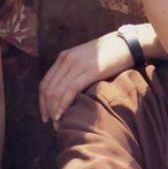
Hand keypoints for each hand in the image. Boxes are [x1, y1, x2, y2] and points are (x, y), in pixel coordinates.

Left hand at [39, 23, 164, 128]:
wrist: (126, 44)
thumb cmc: (108, 55)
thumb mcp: (85, 59)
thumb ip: (74, 70)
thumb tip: (66, 92)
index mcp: (64, 57)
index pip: (45, 82)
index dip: (42, 101)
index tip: (45, 115)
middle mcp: (67, 60)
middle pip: (49, 88)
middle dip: (47, 108)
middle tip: (50, 123)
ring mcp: (78, 64)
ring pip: (57, 91)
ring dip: (54, 110)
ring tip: (57, 124)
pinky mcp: (90, 71)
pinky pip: (71, 90)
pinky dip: (64, 105)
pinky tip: (63, 115)